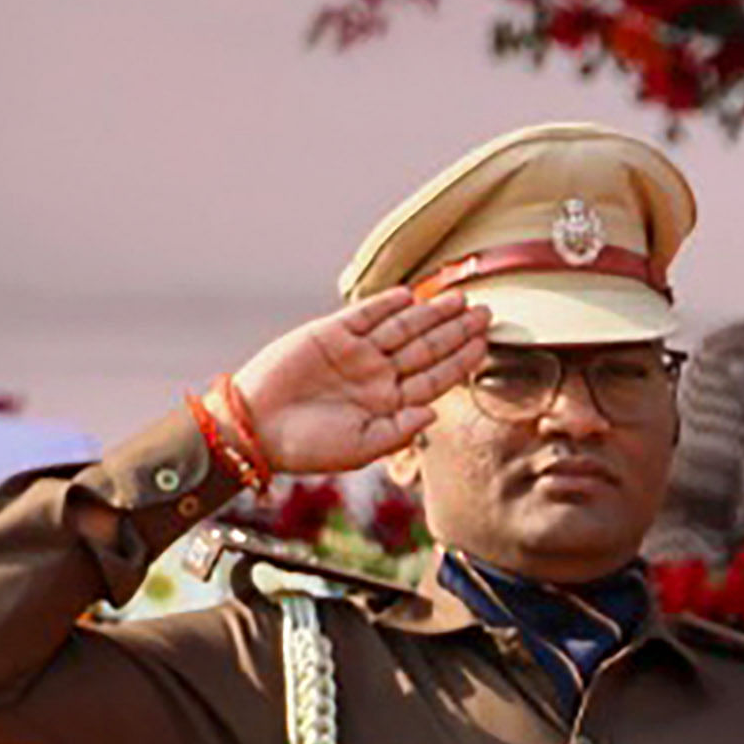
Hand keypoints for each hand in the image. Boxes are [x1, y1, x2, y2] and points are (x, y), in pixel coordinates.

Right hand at [225, 289, 493, 474]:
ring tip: (458, 300)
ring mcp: (354, 353)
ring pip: (401, 328)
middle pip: (426, 347)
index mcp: (390, 402)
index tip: (485, 344)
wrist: (257, 431)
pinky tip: (409, 296)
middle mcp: (377, 374)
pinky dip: (384, 305)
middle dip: (456, 330)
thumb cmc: (309, 447)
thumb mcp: (362, 447)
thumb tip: (435, 412)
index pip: (435, 377)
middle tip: (487, 313)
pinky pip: (363, 316)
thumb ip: (401, 430)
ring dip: (429, 313)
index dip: (461, 360)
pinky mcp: (328, 335)